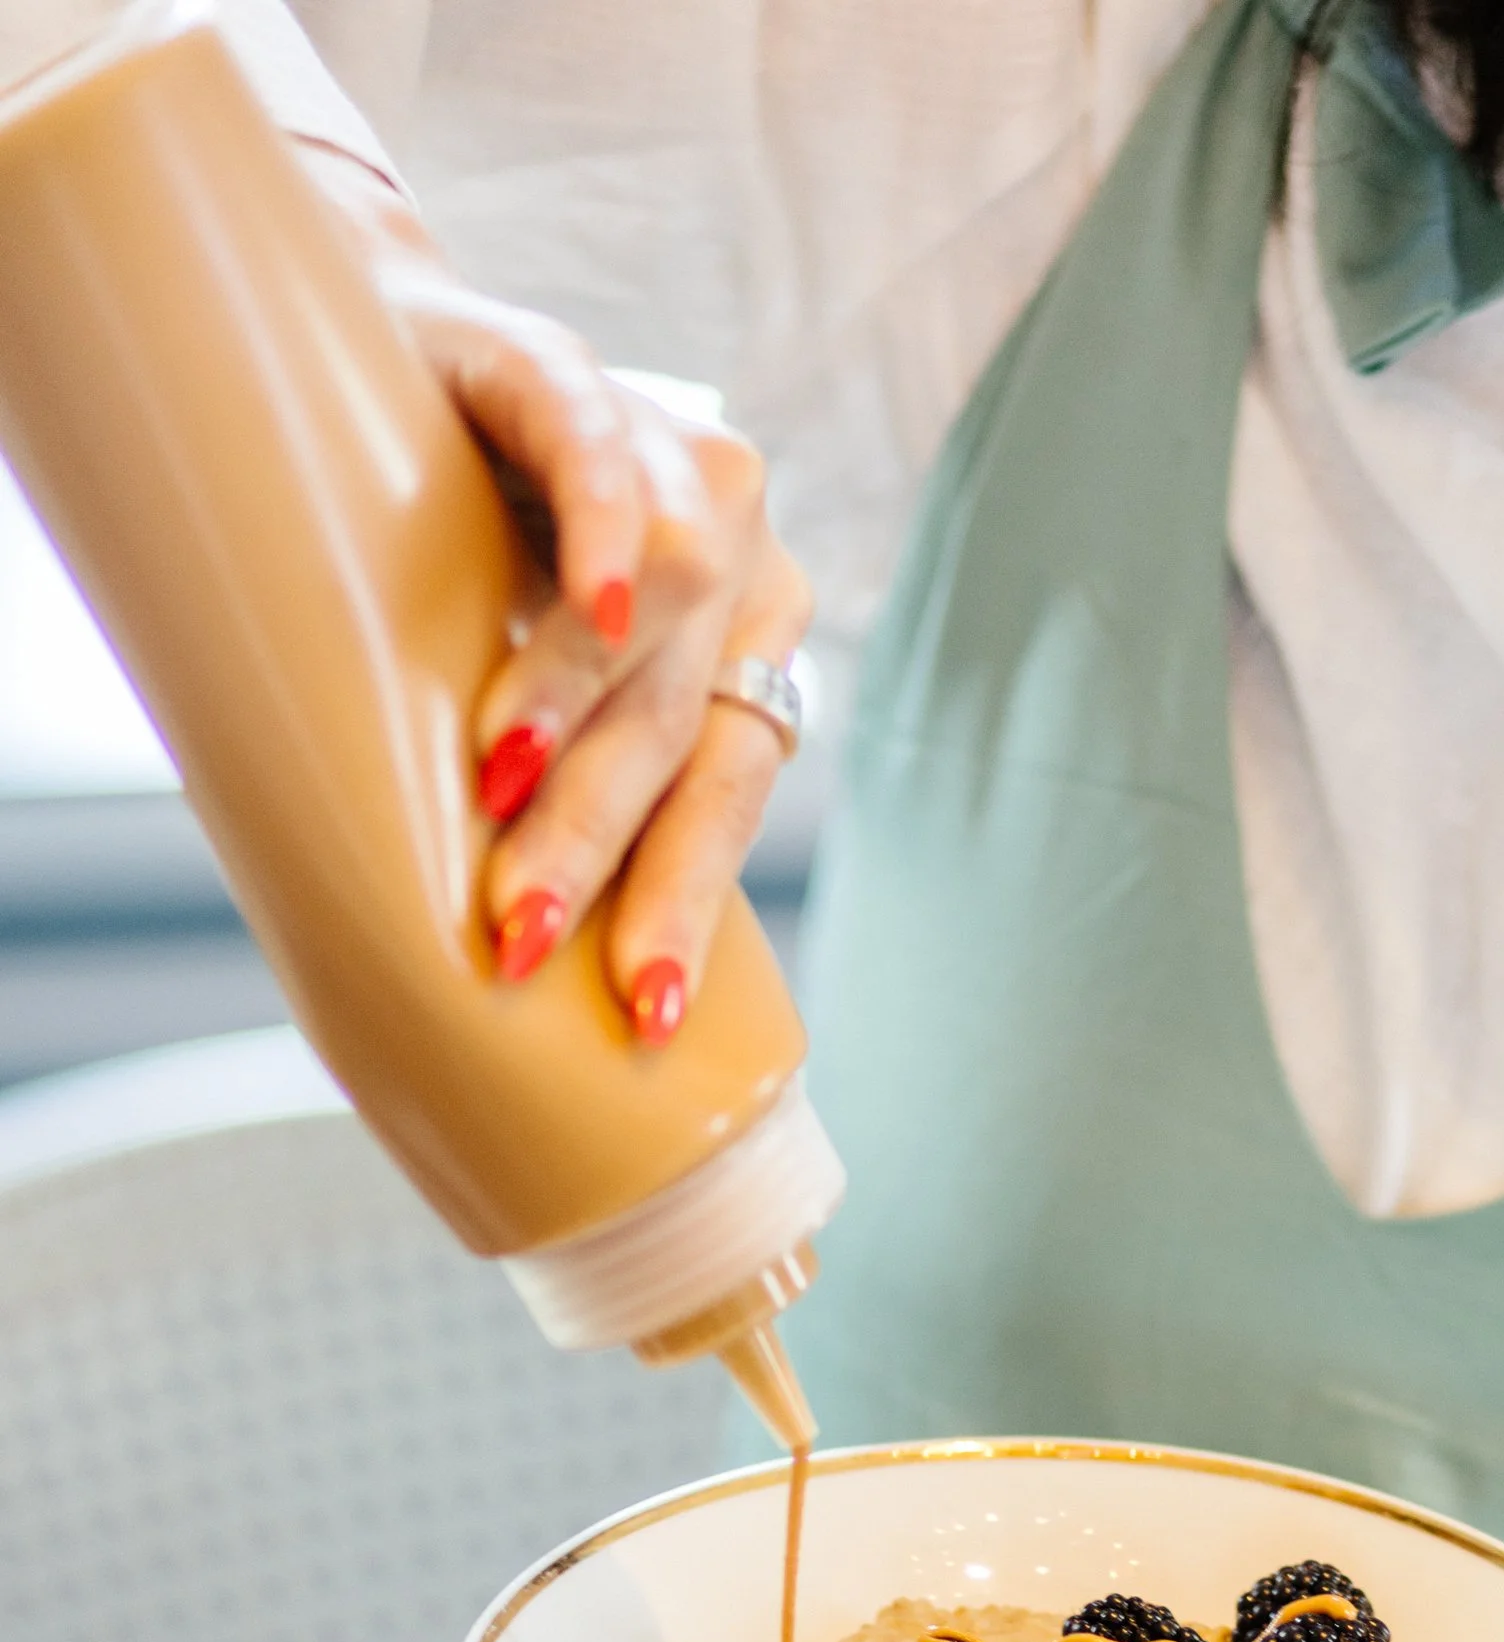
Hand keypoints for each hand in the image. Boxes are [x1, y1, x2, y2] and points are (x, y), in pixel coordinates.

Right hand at [311, 158, 809, 1037]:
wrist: (366, 370)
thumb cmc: (454, 562)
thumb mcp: (524, 688)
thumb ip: (558, 784)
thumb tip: (516, 970)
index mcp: (742, 649)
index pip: (724, 794)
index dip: (682, 903)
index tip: (641, 1014)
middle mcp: (735, 559)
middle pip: (682, 726)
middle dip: (599, 839)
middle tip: (523, 929)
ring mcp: (664, 457)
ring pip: (658, 607)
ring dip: (575, 706)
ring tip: (499, 785)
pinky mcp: (567, 373)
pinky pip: (605, 456)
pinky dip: (606, 533)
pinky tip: (599, 602)